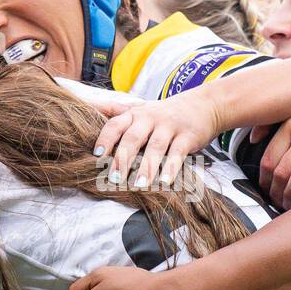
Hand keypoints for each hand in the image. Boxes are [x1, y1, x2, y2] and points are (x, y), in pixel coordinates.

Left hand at [92, 89, 223, 191]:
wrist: (203, 104)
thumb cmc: (164, 113)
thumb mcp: (139, 109)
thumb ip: (114, 110)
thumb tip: (87, 105)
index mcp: (135, 114)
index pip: (116, 124)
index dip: (106, 139)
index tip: (97, 155)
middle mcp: (150, 118)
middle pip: (133, 137)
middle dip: (123, 158)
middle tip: (115, 178)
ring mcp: (170, 126)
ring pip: (156, 147)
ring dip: (147, 167)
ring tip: (139, 185)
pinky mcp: (188, 136)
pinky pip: (178, 153)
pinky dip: (171, 168)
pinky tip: (165, 181)